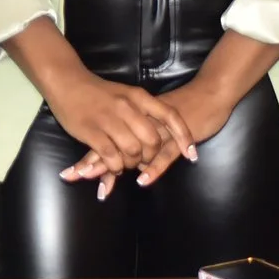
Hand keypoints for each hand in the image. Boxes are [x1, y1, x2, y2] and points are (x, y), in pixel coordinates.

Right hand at [38, 70, 193, 200]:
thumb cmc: (97, 92)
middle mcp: (126, 107)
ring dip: (132, 163)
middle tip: (144, 161)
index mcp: (138, 96)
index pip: (170, 116)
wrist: (66, 81)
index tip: (191, 154)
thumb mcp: (125, 94)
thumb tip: (157, 134)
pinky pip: (111, 156)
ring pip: (133, 150)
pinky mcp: (91, 131)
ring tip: (126, 164)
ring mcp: (108, 119)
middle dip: (151, 157)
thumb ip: (142, 111)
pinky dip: (116, 166)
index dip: (183, 137)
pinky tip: (113, 165)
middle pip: (152, 140)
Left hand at [63, 31, 278, 189]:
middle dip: (94, 163)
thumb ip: (135, 136)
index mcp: (130, 120)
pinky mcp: (178, 137)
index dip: (88, 156)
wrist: (209, 92)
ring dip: (115, 167)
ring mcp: (159, 130)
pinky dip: (154, 168)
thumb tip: (118, 155)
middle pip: (112, 145)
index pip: (104, 139)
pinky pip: (165, 154)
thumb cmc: (181, 107)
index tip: (69, 172)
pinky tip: (142, 180)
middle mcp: (140, 124)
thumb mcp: (151, 121)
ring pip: (132, 151)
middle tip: (75, 176)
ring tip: (100, 186)